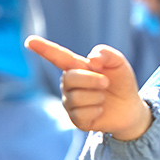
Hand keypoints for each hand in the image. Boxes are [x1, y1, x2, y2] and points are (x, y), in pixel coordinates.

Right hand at [25, 36, 152, 140]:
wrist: (130, 108)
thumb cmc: (120, 83)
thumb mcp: (119, 64)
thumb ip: (107, 54)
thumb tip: (92, 59)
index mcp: (76, 67)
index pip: (56, 56)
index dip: (43, 49)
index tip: (29, 40)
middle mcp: (68, 84)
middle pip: (69, 78)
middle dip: (91, 80)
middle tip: (106, 83)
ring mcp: (70, 102)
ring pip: (76, 98)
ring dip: (96, 96)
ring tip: (103, 96)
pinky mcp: (76, 119)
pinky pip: (80, 114)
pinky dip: (96, 111)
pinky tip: (100, 109)